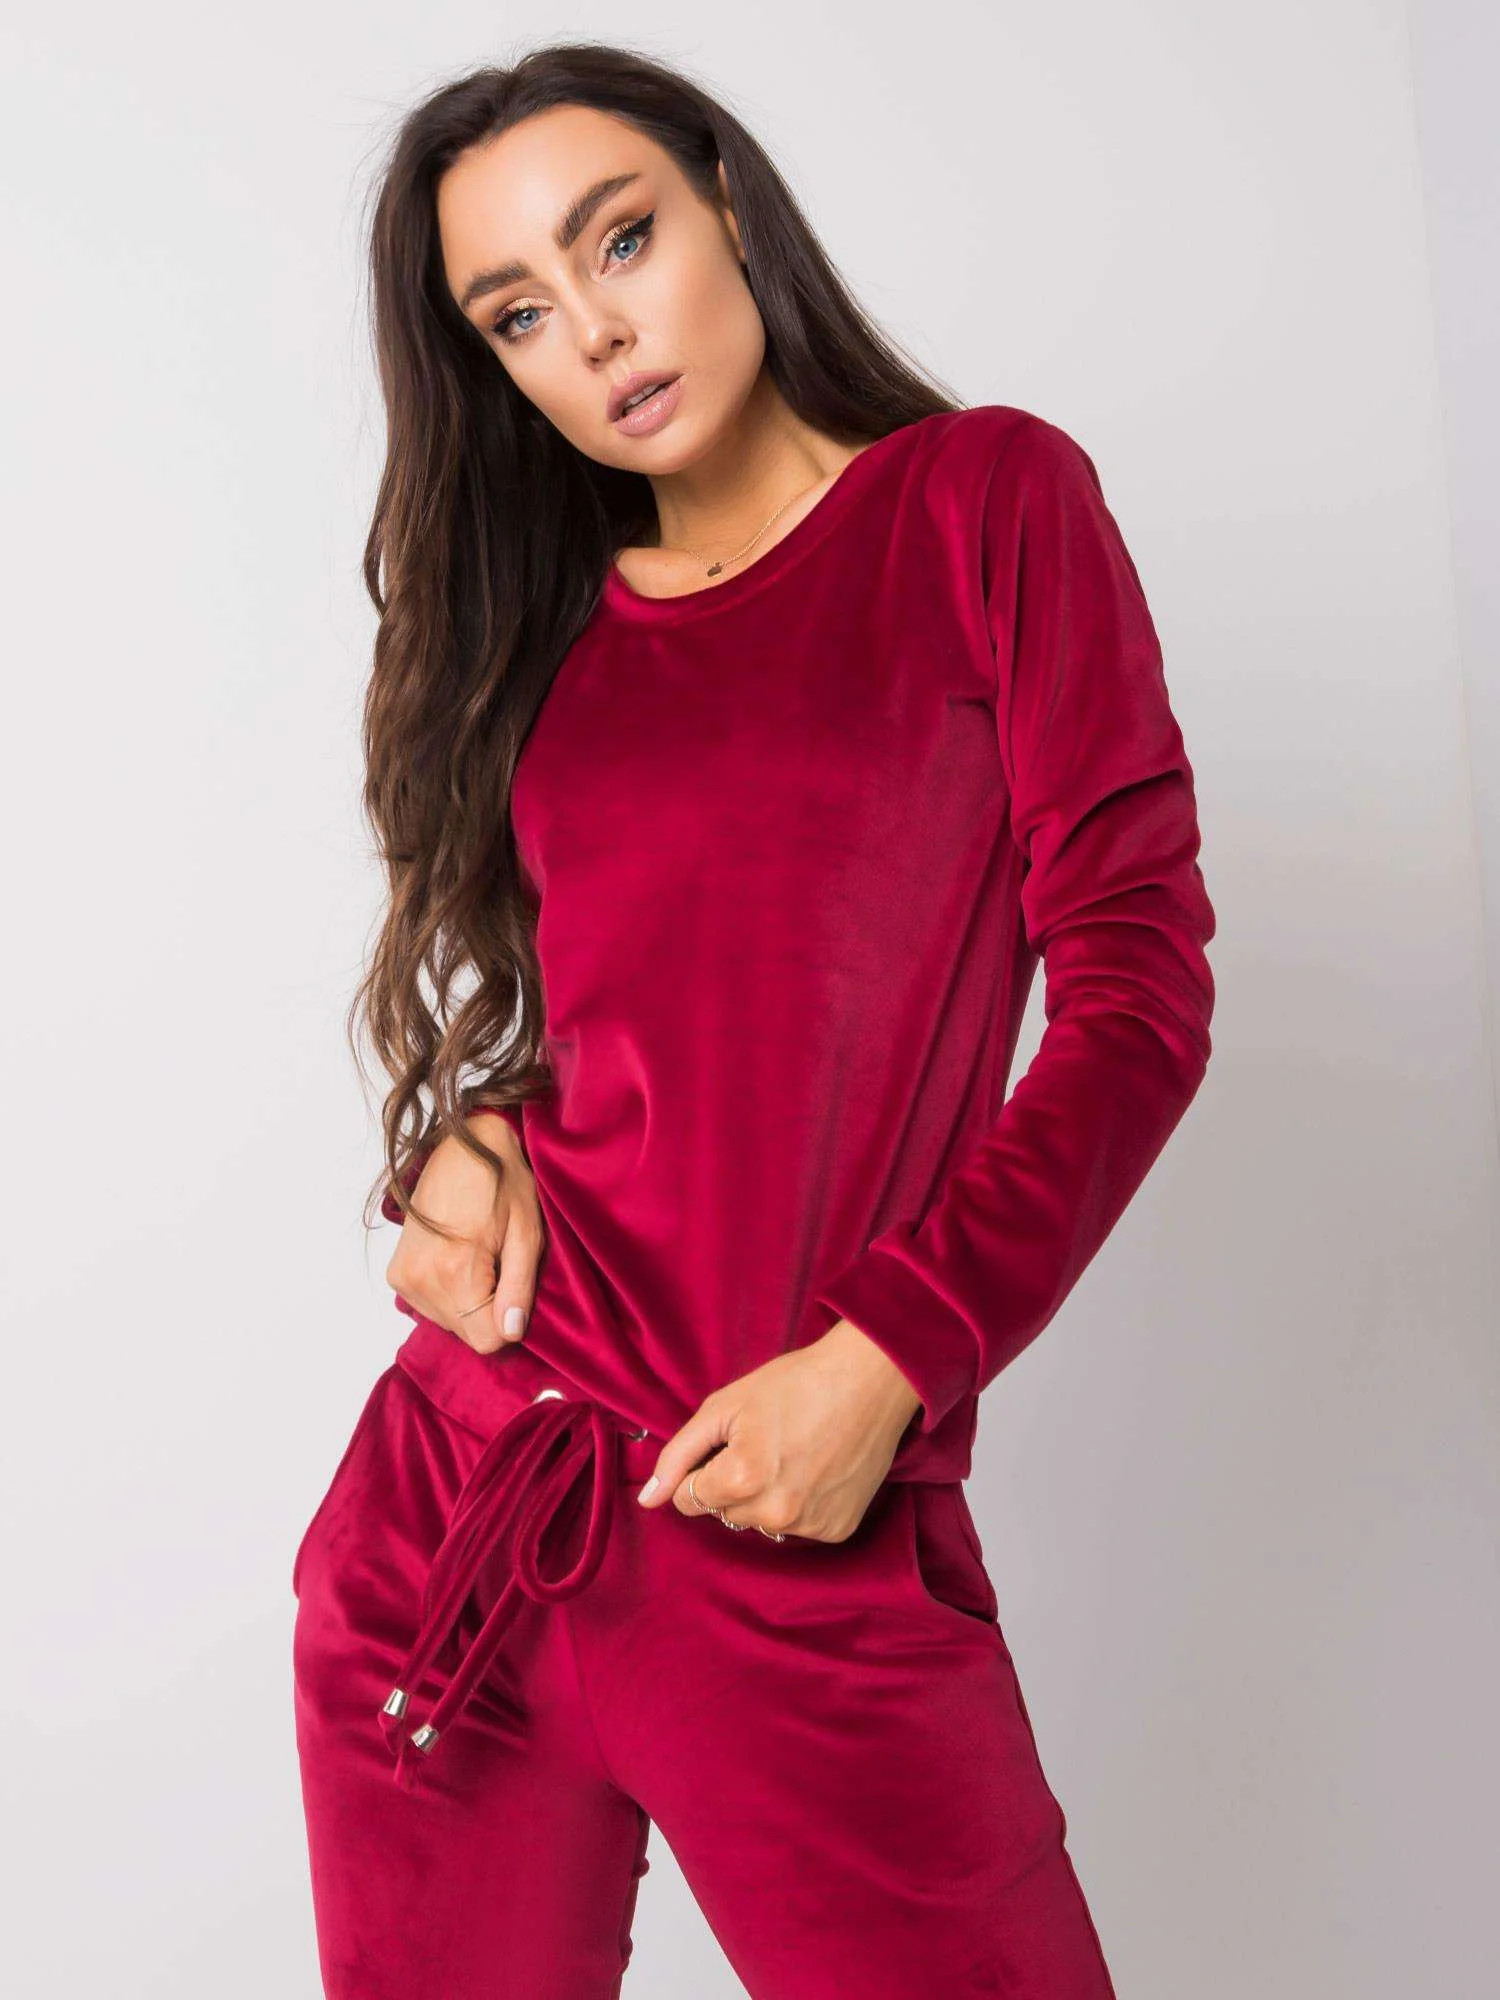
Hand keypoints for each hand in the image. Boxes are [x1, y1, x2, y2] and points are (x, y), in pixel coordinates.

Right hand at [384, 1112, 545, 1354]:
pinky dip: (451, 1292)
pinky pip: (432, 1305)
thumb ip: (519, 1288)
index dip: (509, 1321)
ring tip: (480, 1255)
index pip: (486, 1340)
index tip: (515, 1285)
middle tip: (499, 1262)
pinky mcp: (396, 1273)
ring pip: (450, 1321)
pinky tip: (461, 1257)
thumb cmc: (504, 1180)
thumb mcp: (527, 1233)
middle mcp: (419, 1279)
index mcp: (454, 1271)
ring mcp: (402, 1277)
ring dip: (470, 1300)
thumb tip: (511, 1332)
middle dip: (490, 1308)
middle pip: (467, 1332)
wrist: (463, 1145)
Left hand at [636, 1319, 924, 1537]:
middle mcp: (777, 1512)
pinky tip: (813, 1470)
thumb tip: (647, 1500)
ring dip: (763, 1498)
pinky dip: (798, 1505)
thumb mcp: (724, 1406)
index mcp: (742, 1479)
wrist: (868, 1381)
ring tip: (790, 1455)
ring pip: (758, 1523)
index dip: (702, 1467)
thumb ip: (679, 1455)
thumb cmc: (794, 1384)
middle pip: (723, 1513)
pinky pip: (796, 1527)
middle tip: (764, 1443)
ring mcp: (811, 1525)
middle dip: (730, 1483)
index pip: (689, 1498)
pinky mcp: (838, 1530)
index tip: (729, 1442)